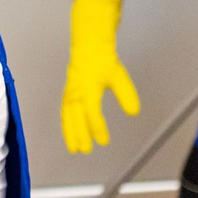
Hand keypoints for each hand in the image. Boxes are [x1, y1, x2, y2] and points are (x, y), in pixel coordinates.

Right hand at [61, 0, 140, 153]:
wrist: (88, 47)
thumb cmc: (103, 61)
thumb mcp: (118, 77)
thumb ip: (126, 95)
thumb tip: (133, 112)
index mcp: (88, 90)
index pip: (92, 114)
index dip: (98, 129)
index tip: (103, 141)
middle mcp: (76, 93)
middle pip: (76, 119)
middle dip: (80, 135)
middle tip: (85, 150)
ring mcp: (70, 93)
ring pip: (67, 117)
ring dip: (69, 133)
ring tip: (73, 148)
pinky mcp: (68, 93)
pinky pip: (64, 112)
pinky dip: (66, 124)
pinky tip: (70, 132)